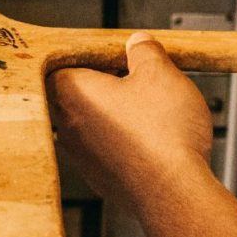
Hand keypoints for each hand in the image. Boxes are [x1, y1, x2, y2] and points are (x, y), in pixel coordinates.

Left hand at [49, 33, 216, 211]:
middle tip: (134, 76)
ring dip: (114, 113)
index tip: (113, 53)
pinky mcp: (100, 178)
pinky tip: (150, 137)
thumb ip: (145, 52)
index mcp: (72, 93)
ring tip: (148, 107)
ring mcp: (82, 157)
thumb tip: (139, 44)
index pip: (61, 62)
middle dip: (103, 83)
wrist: (175, 192)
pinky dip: (122, 140)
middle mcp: (67, 127)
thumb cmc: (163, 136)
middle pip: (75, 93)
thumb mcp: (160, 73)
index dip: (90, 55)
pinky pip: (105, 149)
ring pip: (90, 123)